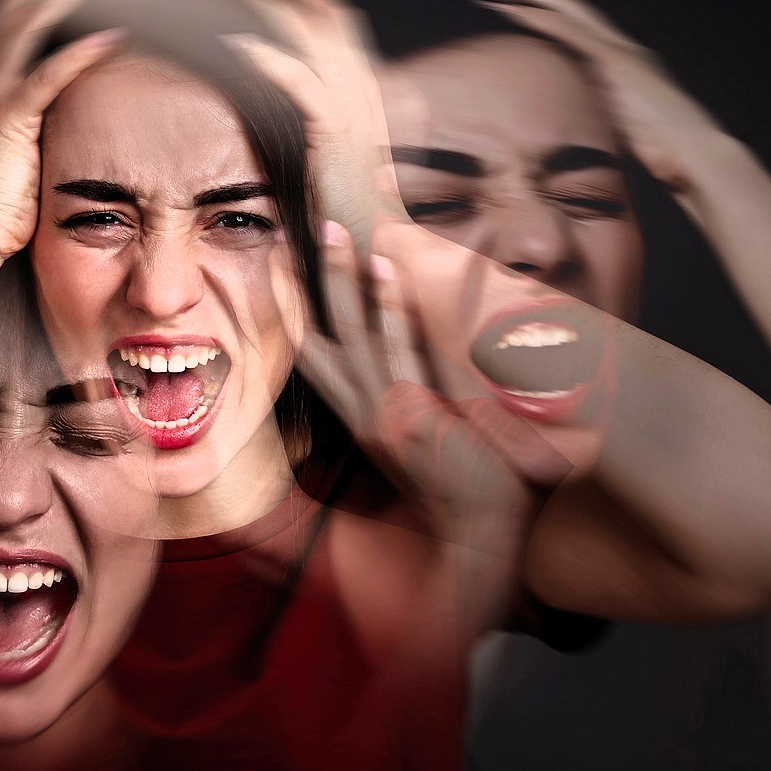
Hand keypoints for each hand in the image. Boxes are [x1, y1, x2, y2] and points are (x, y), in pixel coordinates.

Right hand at [0, 0, 125, 257]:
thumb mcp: (16, 162)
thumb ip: (36, 135)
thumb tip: (71, 129)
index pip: (3, 34)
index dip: (28, 6)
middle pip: (9, 19)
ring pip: (24, 31)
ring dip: (61, 4)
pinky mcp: (9, 118)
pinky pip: (48, 74)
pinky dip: (79, 53)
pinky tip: (108, 38)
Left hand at [226, 0, 405, 240]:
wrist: (375, 244)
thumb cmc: (348, 207)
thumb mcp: (334, 154)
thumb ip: (316, 121)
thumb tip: (286, 100)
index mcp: (366, 91)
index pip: (338, 23)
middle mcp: (364, 91)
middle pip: (327, 16)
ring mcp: (354, 109)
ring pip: (313, 36)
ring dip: (271, 12)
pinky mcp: (335, 131)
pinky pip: (298, 79)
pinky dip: (266, 57)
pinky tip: (235, 45)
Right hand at [297, 219, 533, 556]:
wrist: (483, 538)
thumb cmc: (468, 487)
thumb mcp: (432, 439)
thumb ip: (424, 398)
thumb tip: (433, 351)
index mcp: (366, 418)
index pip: (319, 355)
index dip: (298, 311)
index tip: (287, 269)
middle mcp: (367, 415)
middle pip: (325, 338)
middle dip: (313, 283)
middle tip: (305, 232)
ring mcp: (389, 416)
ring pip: (356, 338)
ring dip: (346, 284)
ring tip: (341, 236)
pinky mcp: (418, 420)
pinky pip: (401, 355)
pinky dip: (393, 312)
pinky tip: (389, 274)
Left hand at [472, 0, 744, 195]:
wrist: (696, 156)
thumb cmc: (666, 154)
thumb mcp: (625, 132)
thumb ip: (603, 123)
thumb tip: (579, 137)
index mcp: (624, 64)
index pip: (580, 29)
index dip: (547, 18)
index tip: (514, 14)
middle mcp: (624, 49)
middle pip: (573, 7)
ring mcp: (621, 52)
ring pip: (569, 10)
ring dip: (530, 0)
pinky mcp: (618, 62)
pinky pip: (572, 32)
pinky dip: (541, 19)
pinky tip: (514, 12)